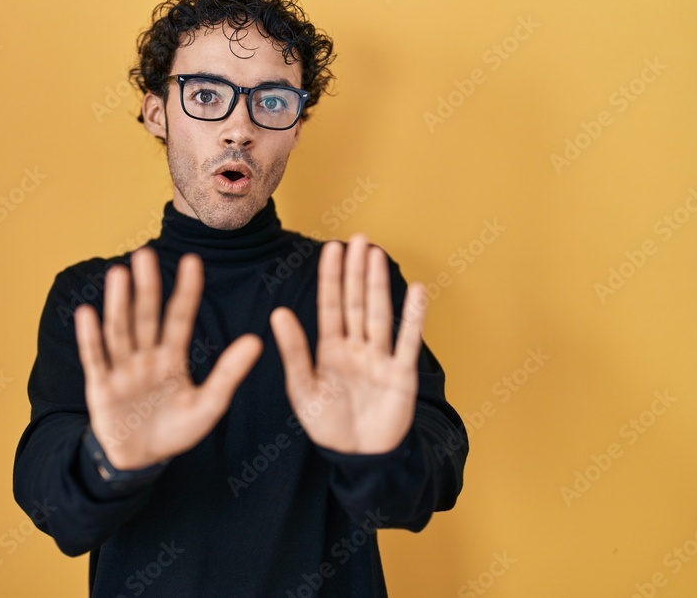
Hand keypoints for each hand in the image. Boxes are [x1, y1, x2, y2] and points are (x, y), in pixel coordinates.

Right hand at [74, 247, 262, 469]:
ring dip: (118, 303)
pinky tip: (87, 313)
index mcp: (172, 357)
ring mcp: (121, 369)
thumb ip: (229, 373)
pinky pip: (95, 359)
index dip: (186, 291)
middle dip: (146, 287)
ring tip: (119, 273)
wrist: (142, 460)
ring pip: (120, 331)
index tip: (193, 261)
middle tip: (146, 253)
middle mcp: (145, 356)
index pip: (179, 318)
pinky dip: (90, 337)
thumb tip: (256, 340)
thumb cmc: (176, 430)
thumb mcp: (209, 404)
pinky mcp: (100, 387)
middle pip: (146, 316)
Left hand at [270, 234, 426, 454]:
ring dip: (378, 285)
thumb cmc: (328, 425)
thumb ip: (293, 351)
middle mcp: (356, 348)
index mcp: (330, 350)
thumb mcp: (303, 389)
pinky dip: (413, 317)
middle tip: (358, 239)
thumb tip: (278, 313)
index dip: (331, 277)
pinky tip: (418, 291)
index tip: (331, 248)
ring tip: (377, 255)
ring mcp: (380, 359)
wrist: (358, 458)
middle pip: (356, 302)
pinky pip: (407, 341)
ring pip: (379, 314)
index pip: (330, 306)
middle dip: (356, 271)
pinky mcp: (401, 374)